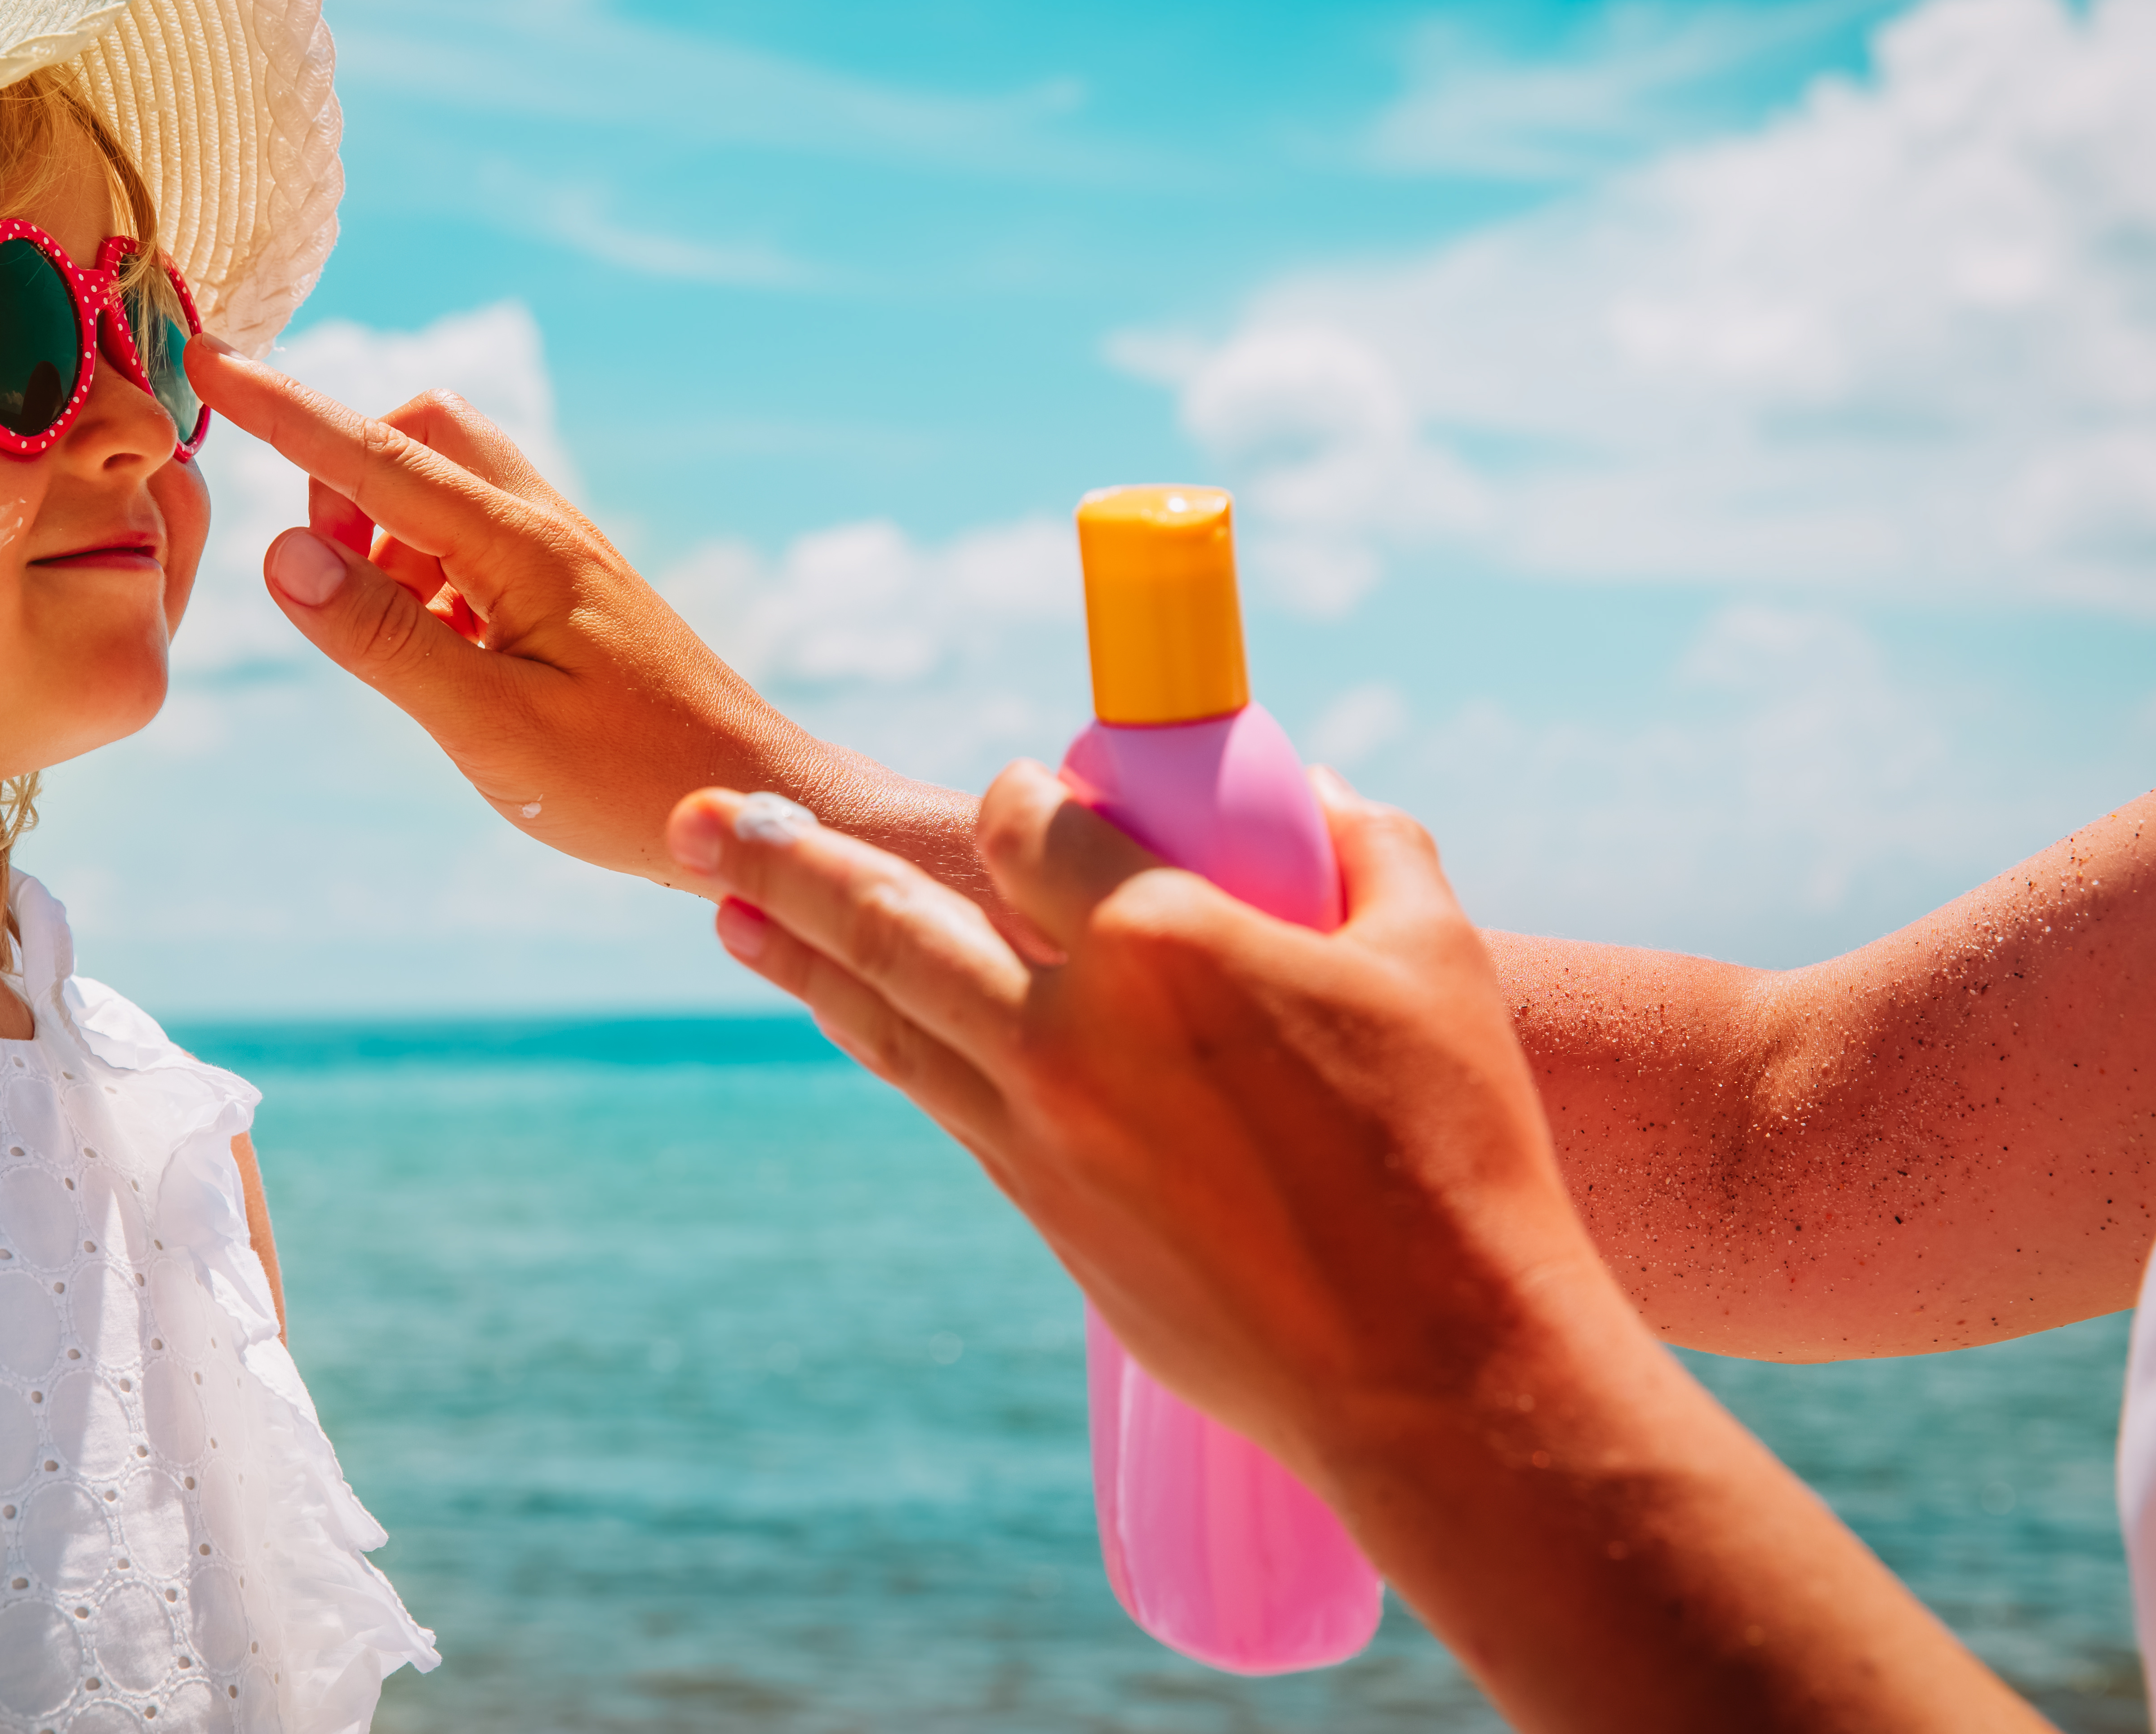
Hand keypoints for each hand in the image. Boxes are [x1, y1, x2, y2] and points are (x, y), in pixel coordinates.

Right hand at [187, 340, 993, 898]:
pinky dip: (431, 578)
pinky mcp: (571, 592)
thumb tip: (282, 552)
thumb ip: (382, 638)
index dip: (282, 407)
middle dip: (349, 475)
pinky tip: (450, 661)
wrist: (749, 799)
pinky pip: (474, 543)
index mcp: (520, 549)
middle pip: (421, 433)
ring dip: (391, 538)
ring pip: (447, 488)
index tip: (207, 352)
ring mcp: (562, 556)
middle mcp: (545, 529)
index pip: (373, 455)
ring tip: (408, 646)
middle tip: (339, 580)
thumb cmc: (628, 780)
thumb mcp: (488, 724)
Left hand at [667, 760, 1597, 1467]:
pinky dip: (879, 1039)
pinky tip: (845, 1012)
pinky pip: (936, 1095)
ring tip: (722, 905)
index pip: (1033, 824)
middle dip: (791, 858)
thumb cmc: (1455, 1149)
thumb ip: (1367, 845)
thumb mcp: (1435, 957)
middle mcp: (1073, 1029)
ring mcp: (1042, 1129)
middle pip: (894, 917)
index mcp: (1165, 941)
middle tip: (700, 816)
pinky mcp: (1044, 1209)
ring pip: (889, 1014)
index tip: (1022, 791)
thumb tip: (1315, 786)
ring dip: (798, 952)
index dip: (1022, 793)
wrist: (1430, 1369)